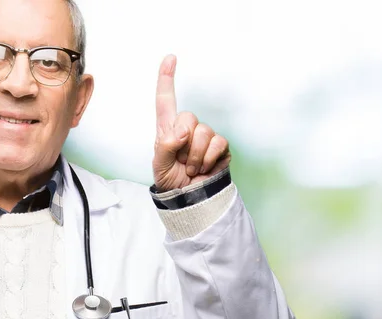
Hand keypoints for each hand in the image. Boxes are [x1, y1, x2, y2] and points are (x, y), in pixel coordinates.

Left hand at [153, 55, 230, 191]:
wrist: (190, 198)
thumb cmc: (171, 180)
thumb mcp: (160, 165)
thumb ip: (166, 146)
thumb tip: (181, 133)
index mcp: (168, 129)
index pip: (166, 100)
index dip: (167, 79)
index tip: (170, 58)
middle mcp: (188, 128)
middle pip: (188, 117)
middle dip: (183, 142)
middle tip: (182, 161)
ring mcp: (205, 137)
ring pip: (204, 132)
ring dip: (196, 156)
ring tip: (192, 168)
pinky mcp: (221, 147)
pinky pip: (218, 144)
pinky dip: (209, 160)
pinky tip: (205, 169)